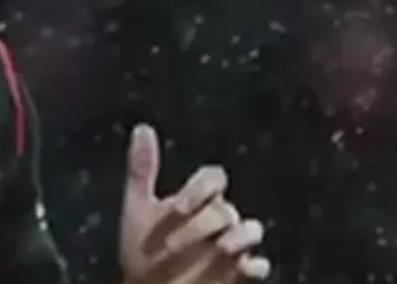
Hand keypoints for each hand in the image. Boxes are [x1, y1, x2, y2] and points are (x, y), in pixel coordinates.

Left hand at [118, 124, 271, 283]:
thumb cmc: (142, 250)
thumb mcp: (137, 208)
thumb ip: (142, 169)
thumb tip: (143, 127)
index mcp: (195, 202)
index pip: (213, 178)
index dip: (199, 189)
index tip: (177, 208)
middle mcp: (216, 221)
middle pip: (226, 208)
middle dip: (202, 224)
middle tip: (172, 246)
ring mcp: (230, 247)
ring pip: (252, 229)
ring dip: (239, 237)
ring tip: (220, 250)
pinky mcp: (238, 274)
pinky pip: (260, 266)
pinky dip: (255, 265)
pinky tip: (243, 268)